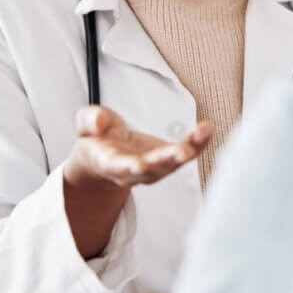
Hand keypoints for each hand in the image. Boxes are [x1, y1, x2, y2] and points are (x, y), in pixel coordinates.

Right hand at [64, 106, 212, 188]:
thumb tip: (99, 122)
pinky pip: (187, 153)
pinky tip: (208, 129)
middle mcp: (135, 171)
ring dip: (191, 149)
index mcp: (111, 164)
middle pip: (154, 169)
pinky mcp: (169, 159)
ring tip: (203, 132)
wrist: (104, 157)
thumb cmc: (96, 140)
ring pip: (174, 163)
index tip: (139, 164)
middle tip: (184, 151)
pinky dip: (199, 143)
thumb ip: (90, 121)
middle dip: (169, 160)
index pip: (121, 167)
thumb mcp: (84, 126)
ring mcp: (155, 168)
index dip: (131, 167)